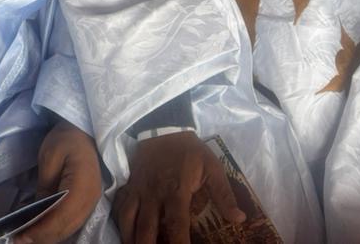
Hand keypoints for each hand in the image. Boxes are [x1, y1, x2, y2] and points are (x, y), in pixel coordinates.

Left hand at [17, 119, 102, 243]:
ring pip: (69, 229)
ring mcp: (91, 203)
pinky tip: (40, 230)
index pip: (60, 216)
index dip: (40, 230)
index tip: (20, 237)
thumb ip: (44, 188)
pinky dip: (56, 230)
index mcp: (82, 185)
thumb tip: (36, 215)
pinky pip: (72, 224)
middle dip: (42, 237)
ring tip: (26, 238)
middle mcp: (90, 199)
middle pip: (66, 228)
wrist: (82, 133)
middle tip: (18, 240)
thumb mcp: (49, 158)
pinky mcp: (87, 204)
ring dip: (48, 236)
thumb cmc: (65, 141)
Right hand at [112, 131, 242, 243]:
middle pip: (146, 229)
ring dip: (131, 239)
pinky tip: (125, 235)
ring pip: (129, 220)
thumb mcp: (212, 167)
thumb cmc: (190, 151)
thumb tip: (239, 218)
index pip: (176, 224)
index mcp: (176, 190)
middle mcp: (154, 194)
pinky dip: (120, 224)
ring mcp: (138, 191)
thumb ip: (224, 194)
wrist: (163, 127)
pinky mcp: (129, 186)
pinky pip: (120, 208)